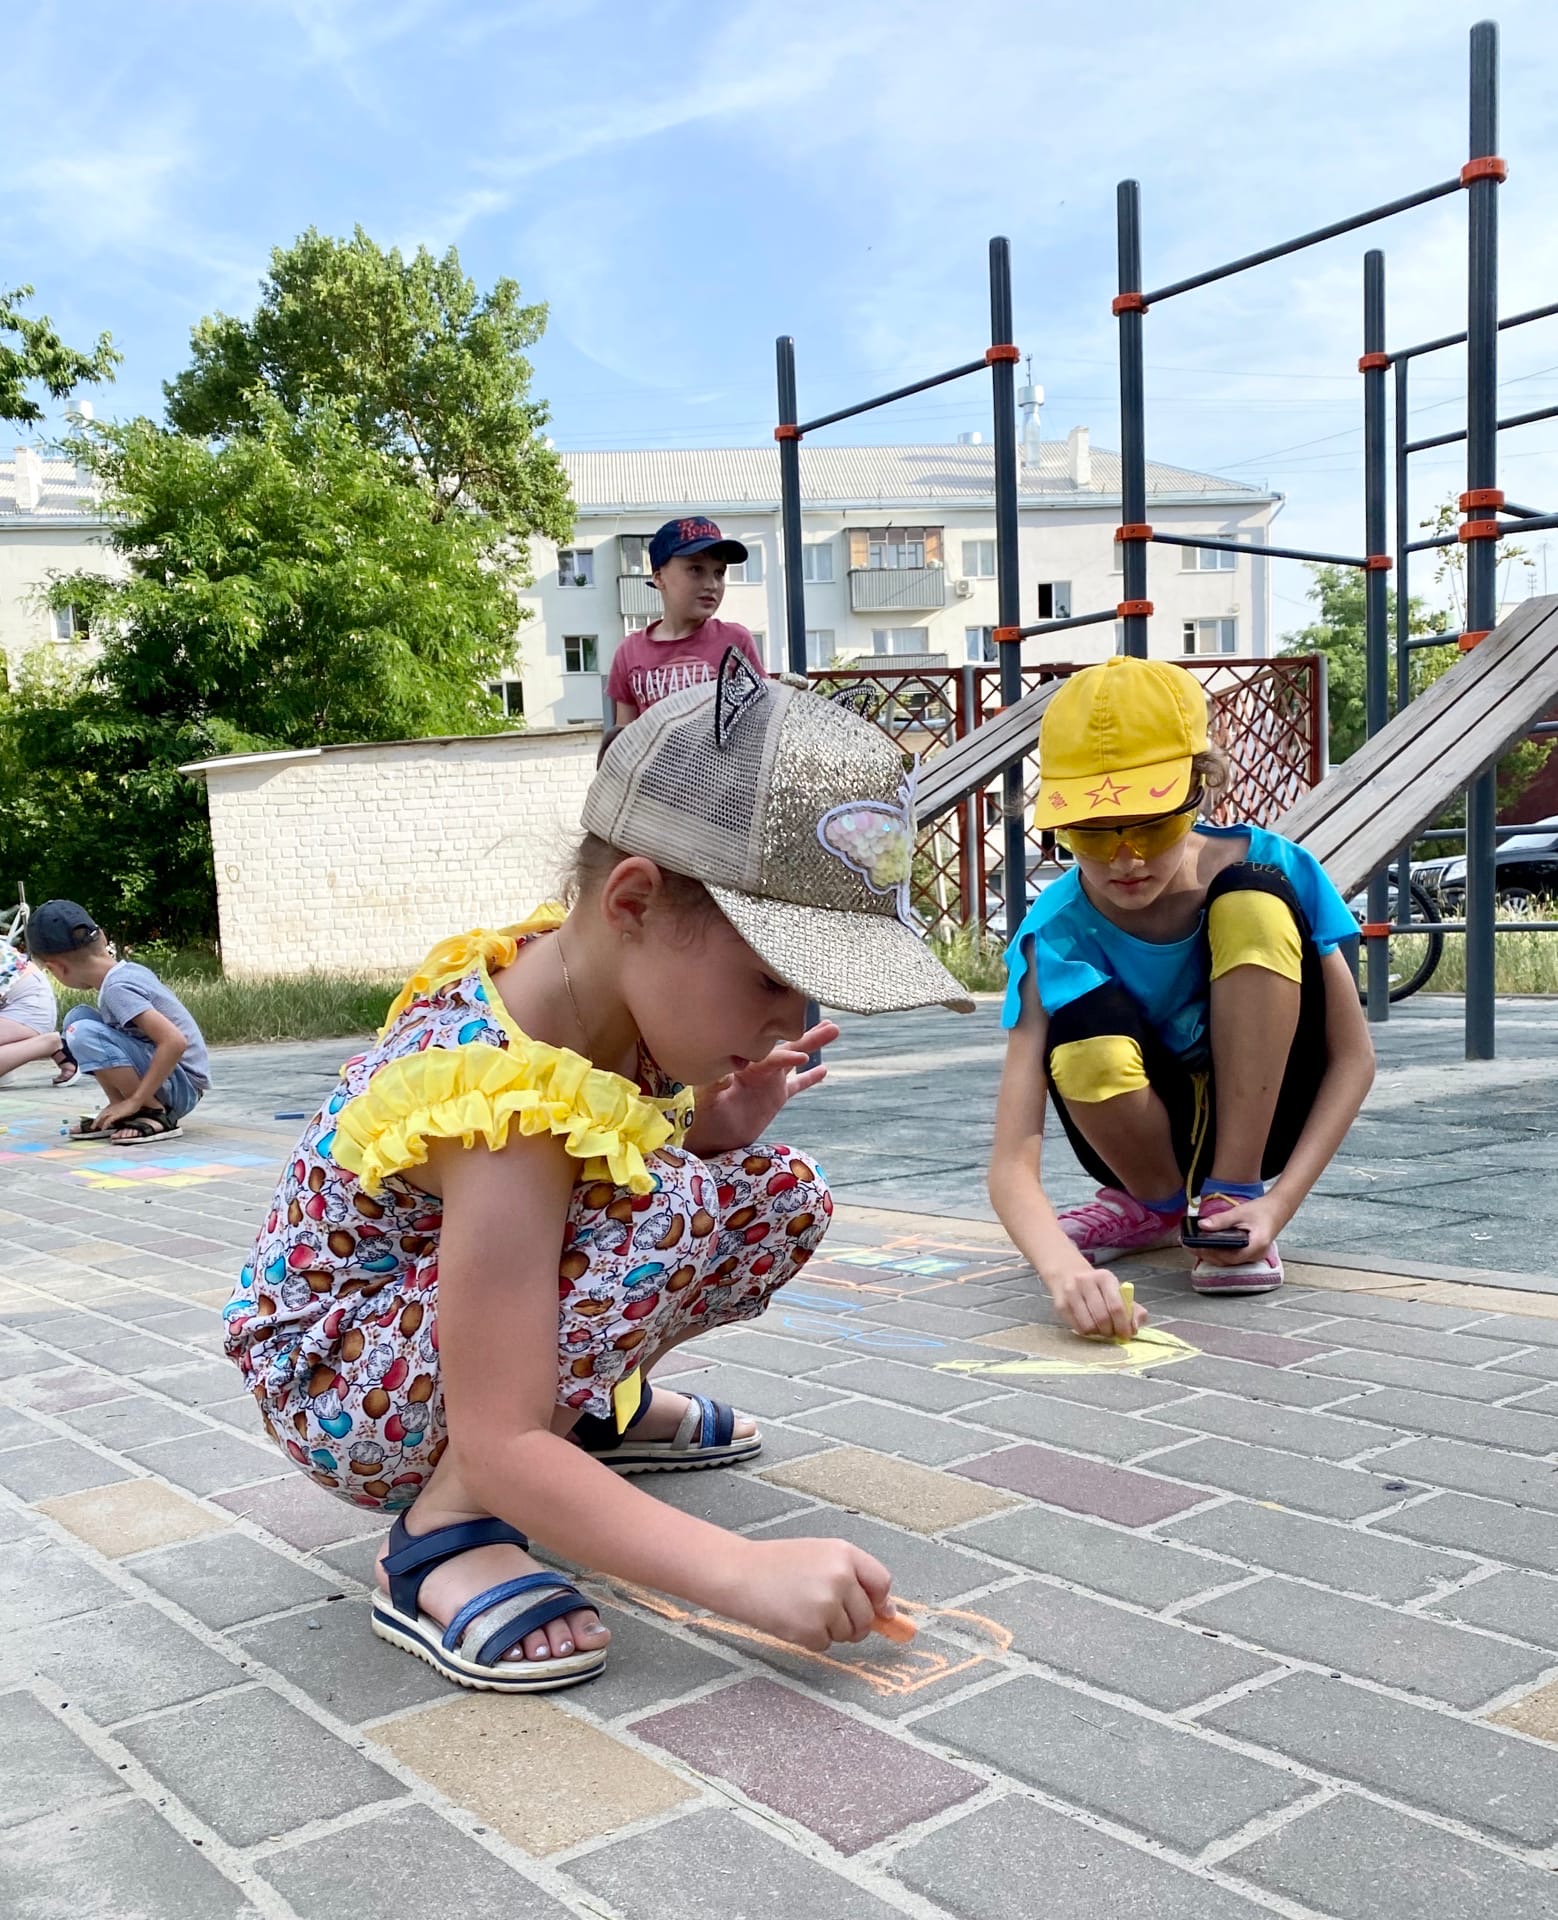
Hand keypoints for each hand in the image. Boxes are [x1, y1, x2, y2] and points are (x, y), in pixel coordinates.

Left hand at [93, 1097, 144, 1130]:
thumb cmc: (132, 1103)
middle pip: (100, 1115)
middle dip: (96, 1121)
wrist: (135, 1101)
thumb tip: (120, 1113)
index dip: (99, 1117)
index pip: (103, 1112)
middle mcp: (111, 1108)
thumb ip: (120, 1110)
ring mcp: (113, 1111)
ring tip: (94, 1127)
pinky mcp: (116, 1115)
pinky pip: (107, 1121)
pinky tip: (103, 1128)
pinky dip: (104, 1125)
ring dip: (97, 1123)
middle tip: (92, 1126)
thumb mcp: (124, 1107)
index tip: (97, 1122)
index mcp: (113, 1106)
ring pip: (101, 1117)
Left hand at [690, 1020, 840, 1154]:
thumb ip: (713, 1088)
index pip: (768, 1058)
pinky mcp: (775, 1096)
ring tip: (832, 1028)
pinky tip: (824, 1069)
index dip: (784, 1057)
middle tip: (829, 1022)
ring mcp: (768, 1080)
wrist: (709, 1138)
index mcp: (743, 1066)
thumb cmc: (703, 1118)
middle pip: (786, 1048)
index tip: (801, 1058)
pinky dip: (809, 1077)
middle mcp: (757, 1068)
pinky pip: (796, 1084)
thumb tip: (725, 1076)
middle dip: (807, 1036)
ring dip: (812, 1044)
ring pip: (795, 1059)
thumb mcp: (705, 1102)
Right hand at [724, 1536, 891, 1650]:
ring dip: (829, 1630)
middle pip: (866, 1616)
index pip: (882, 1582)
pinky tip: (792, 1619)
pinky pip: (825, 1645)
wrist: (739, 1574)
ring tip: (802, 1608)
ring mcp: (827, 1604)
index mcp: (844, 1553)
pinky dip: (811, 1639)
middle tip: (824, 1611)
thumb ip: (854, 1576)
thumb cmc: (777, 1564)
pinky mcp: (811, 1629)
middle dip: (852, 1622)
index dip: (879, 1601)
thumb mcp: (819, 1555)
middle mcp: (840, 1577)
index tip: (876, 1610)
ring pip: (847, 1634)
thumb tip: (888, 1613)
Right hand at [1046, 1252, 1147, 1340]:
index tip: (1127, 1334)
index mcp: (1104, 1277)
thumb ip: (1133, 1308)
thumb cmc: (1097, 1286)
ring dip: (1099, 1333)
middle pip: (1103, 1317)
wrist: (1068, 1272)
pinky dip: (1087, 1332)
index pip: (1117, 1306)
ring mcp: (1071, 1293)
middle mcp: (1086, 1282)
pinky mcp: (1061, 1304)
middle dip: (1111, 1331)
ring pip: (1089, 1325)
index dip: (1123, 1325)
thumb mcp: (1117, 1290)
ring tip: (1102, 1329)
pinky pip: (1078, 1328)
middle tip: (1113, 1334)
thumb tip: (1135, 1327)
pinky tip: (1090, 1326)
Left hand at [1193, 1195, 1287, 1264]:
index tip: (1195, 1247)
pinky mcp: (1250, 1254)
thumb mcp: (1239, 1212)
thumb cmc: (1262, 1210)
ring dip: (1211, 1255)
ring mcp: (1254, 1256)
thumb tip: (1202, 1226)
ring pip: (1229, 1261)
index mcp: (1256, 1246)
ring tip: (1194, 1247)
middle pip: (1227, 1261)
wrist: (1277, 1209)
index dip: (1211, 1253)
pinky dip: (1219, 1253)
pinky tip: (1208, 1247)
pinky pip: (1232, 1258)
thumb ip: (1221, 1220)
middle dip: (1207, 1255)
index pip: (1230, 1256)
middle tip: (1189, 1247)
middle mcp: (1256, 1255)